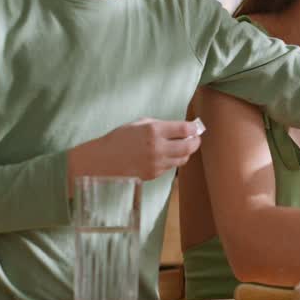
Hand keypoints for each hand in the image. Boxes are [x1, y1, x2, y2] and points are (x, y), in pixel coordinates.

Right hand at [69, 118, 201, 180]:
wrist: (103, 160)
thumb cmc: (119, 138)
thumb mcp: (139, 124)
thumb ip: (160, 125)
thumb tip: (180, 128)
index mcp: (154, 130)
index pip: (185, 129)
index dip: (194, 128)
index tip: (196, 127)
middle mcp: (157, 147)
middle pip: (189, 146)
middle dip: (195, 142)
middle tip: (195, 139)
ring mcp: (156, 163)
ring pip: (182, 159)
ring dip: (186, 152)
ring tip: (182, 147)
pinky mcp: (153, 174)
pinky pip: (170, 167)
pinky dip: (173, 161)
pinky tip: (166, 155)